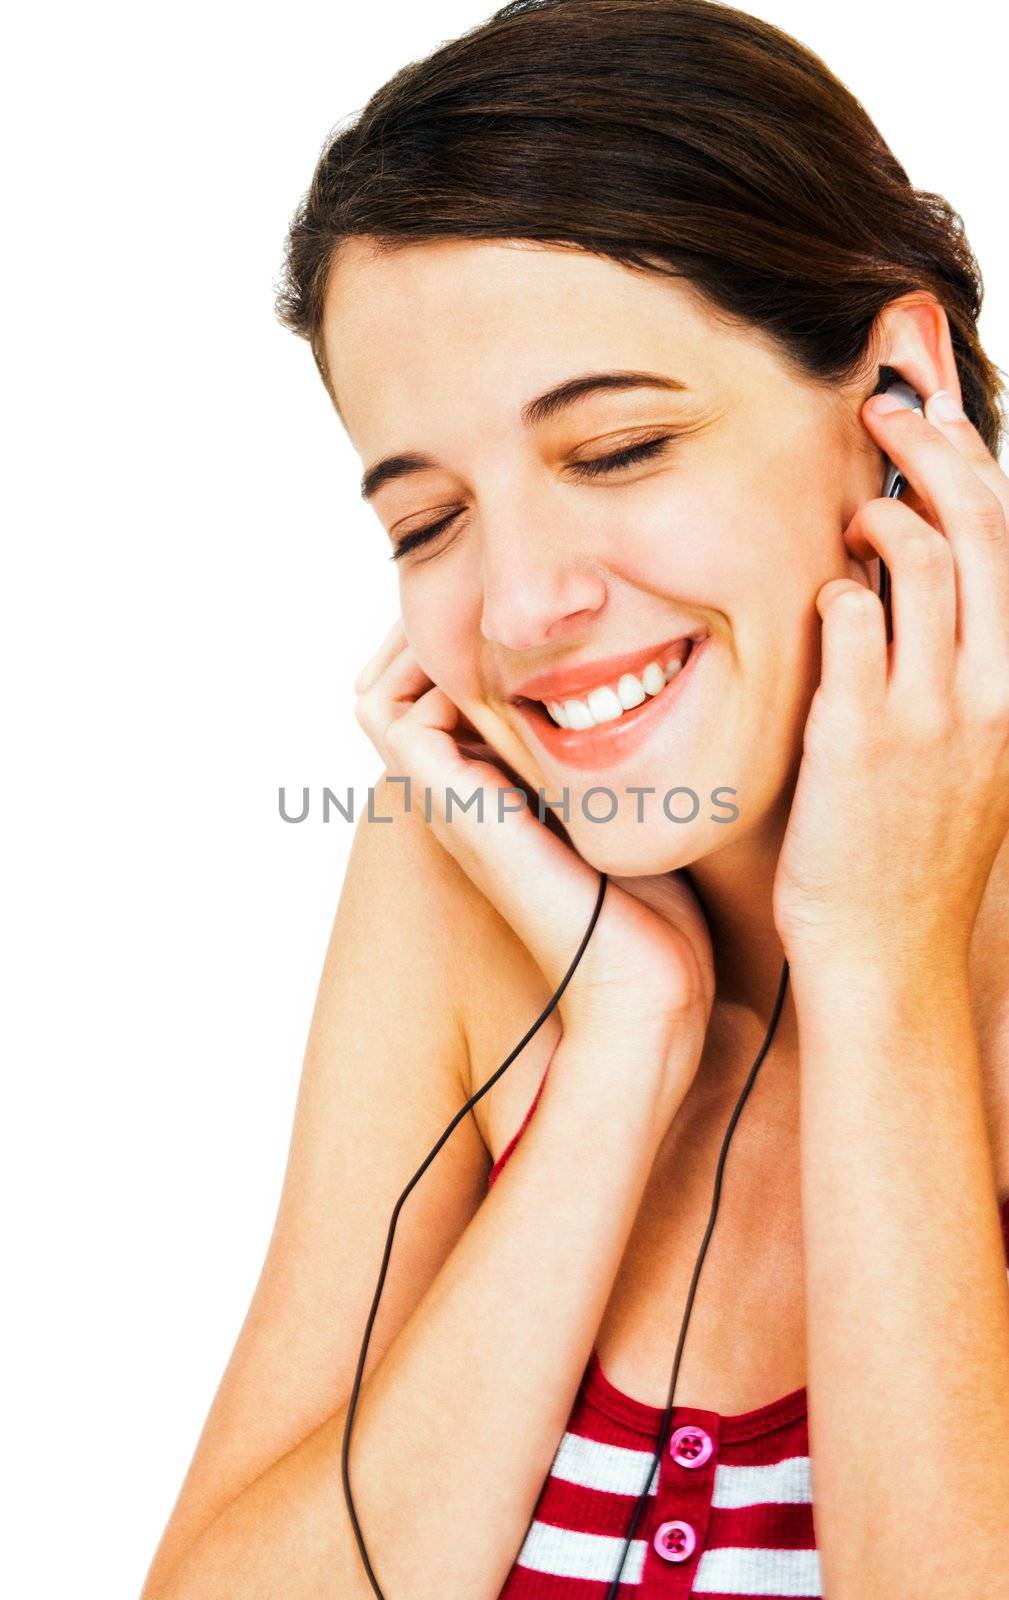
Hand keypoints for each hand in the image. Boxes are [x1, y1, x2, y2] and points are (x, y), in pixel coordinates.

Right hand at [353, 620, 714, 1090]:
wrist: (642, 981)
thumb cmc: (655, 903)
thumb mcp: (635, 804)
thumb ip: (622, 753)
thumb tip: (658, 682)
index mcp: (486, 790)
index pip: (436, 689)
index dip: (461, 635)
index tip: (516, 599)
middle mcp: (451, 793)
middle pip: (393, 681)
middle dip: (433, 623)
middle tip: (490, 582)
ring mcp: (441, 800)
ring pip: (381, 689)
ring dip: (422, 637)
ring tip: (485, 602)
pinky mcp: (448, 803)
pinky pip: (391, 711)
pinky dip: (425, 667)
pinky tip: (496, 652)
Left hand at [773, 387, 1008, 975]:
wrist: (884, 950)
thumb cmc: (912, 852)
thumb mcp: (971, 757)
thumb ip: (961, 671)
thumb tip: (924, 582)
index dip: (974, 462)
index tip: (936, 415)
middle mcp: (991, 691)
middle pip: (980, 528)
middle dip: (931, 448)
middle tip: (882, 413)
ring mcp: (928, 713)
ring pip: (924, 562)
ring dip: (876, 520)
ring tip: (848, 525)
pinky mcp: (860, 736)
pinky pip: (849, 622)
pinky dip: (833, 592)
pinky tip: (820, 600)